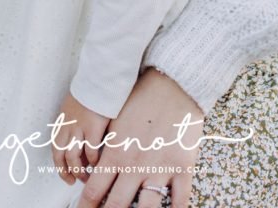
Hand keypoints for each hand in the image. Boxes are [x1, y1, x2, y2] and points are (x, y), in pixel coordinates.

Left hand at [53, 91, 109, 187]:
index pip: (55, 149)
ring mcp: (79, 127)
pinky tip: (98, 162)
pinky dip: (93, 161)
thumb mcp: (73, 107)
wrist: (98, 79)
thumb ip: (72, 124)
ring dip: (79, 170)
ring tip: (86, 176)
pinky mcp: (93, 127)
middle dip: (66, 172)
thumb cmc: (89, 92)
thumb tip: (76, 142)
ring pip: (73, 157)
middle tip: (74, 180)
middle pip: (61, 156)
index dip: (59, 166)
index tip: (66, 175)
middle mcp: (67, 126)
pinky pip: (91, 151)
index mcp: (62, 121)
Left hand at [74, 68, 203, 207]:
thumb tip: (94, 173)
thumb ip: (106, 150)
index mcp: (116, 153)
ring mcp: (160, 168)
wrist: (173, 83)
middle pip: (116, 206)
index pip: (94, 192)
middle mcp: (135, 165)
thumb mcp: (116, 122)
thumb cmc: (142, 97)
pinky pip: (180, 201)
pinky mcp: (183, 167)